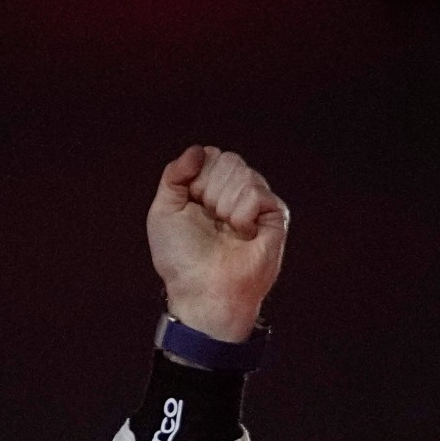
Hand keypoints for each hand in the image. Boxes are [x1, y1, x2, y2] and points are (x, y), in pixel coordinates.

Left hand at [146, 146, 288, 341]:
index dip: (195, 179)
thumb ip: (175, 174)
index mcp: (209, 188)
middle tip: (209, 220)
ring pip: (242, 172)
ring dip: (223, 205)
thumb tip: (199, 150)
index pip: (209, 155)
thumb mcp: (163, 211)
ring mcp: (257, 203)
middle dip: (209, 190)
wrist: (202, 290)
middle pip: (227, 159)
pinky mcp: (276, 215)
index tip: (191, 206)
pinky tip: (242, 233)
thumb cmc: (181, 258)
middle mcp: (235, 192)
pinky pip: (257, 192)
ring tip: (225, 230)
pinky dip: (241, 214)